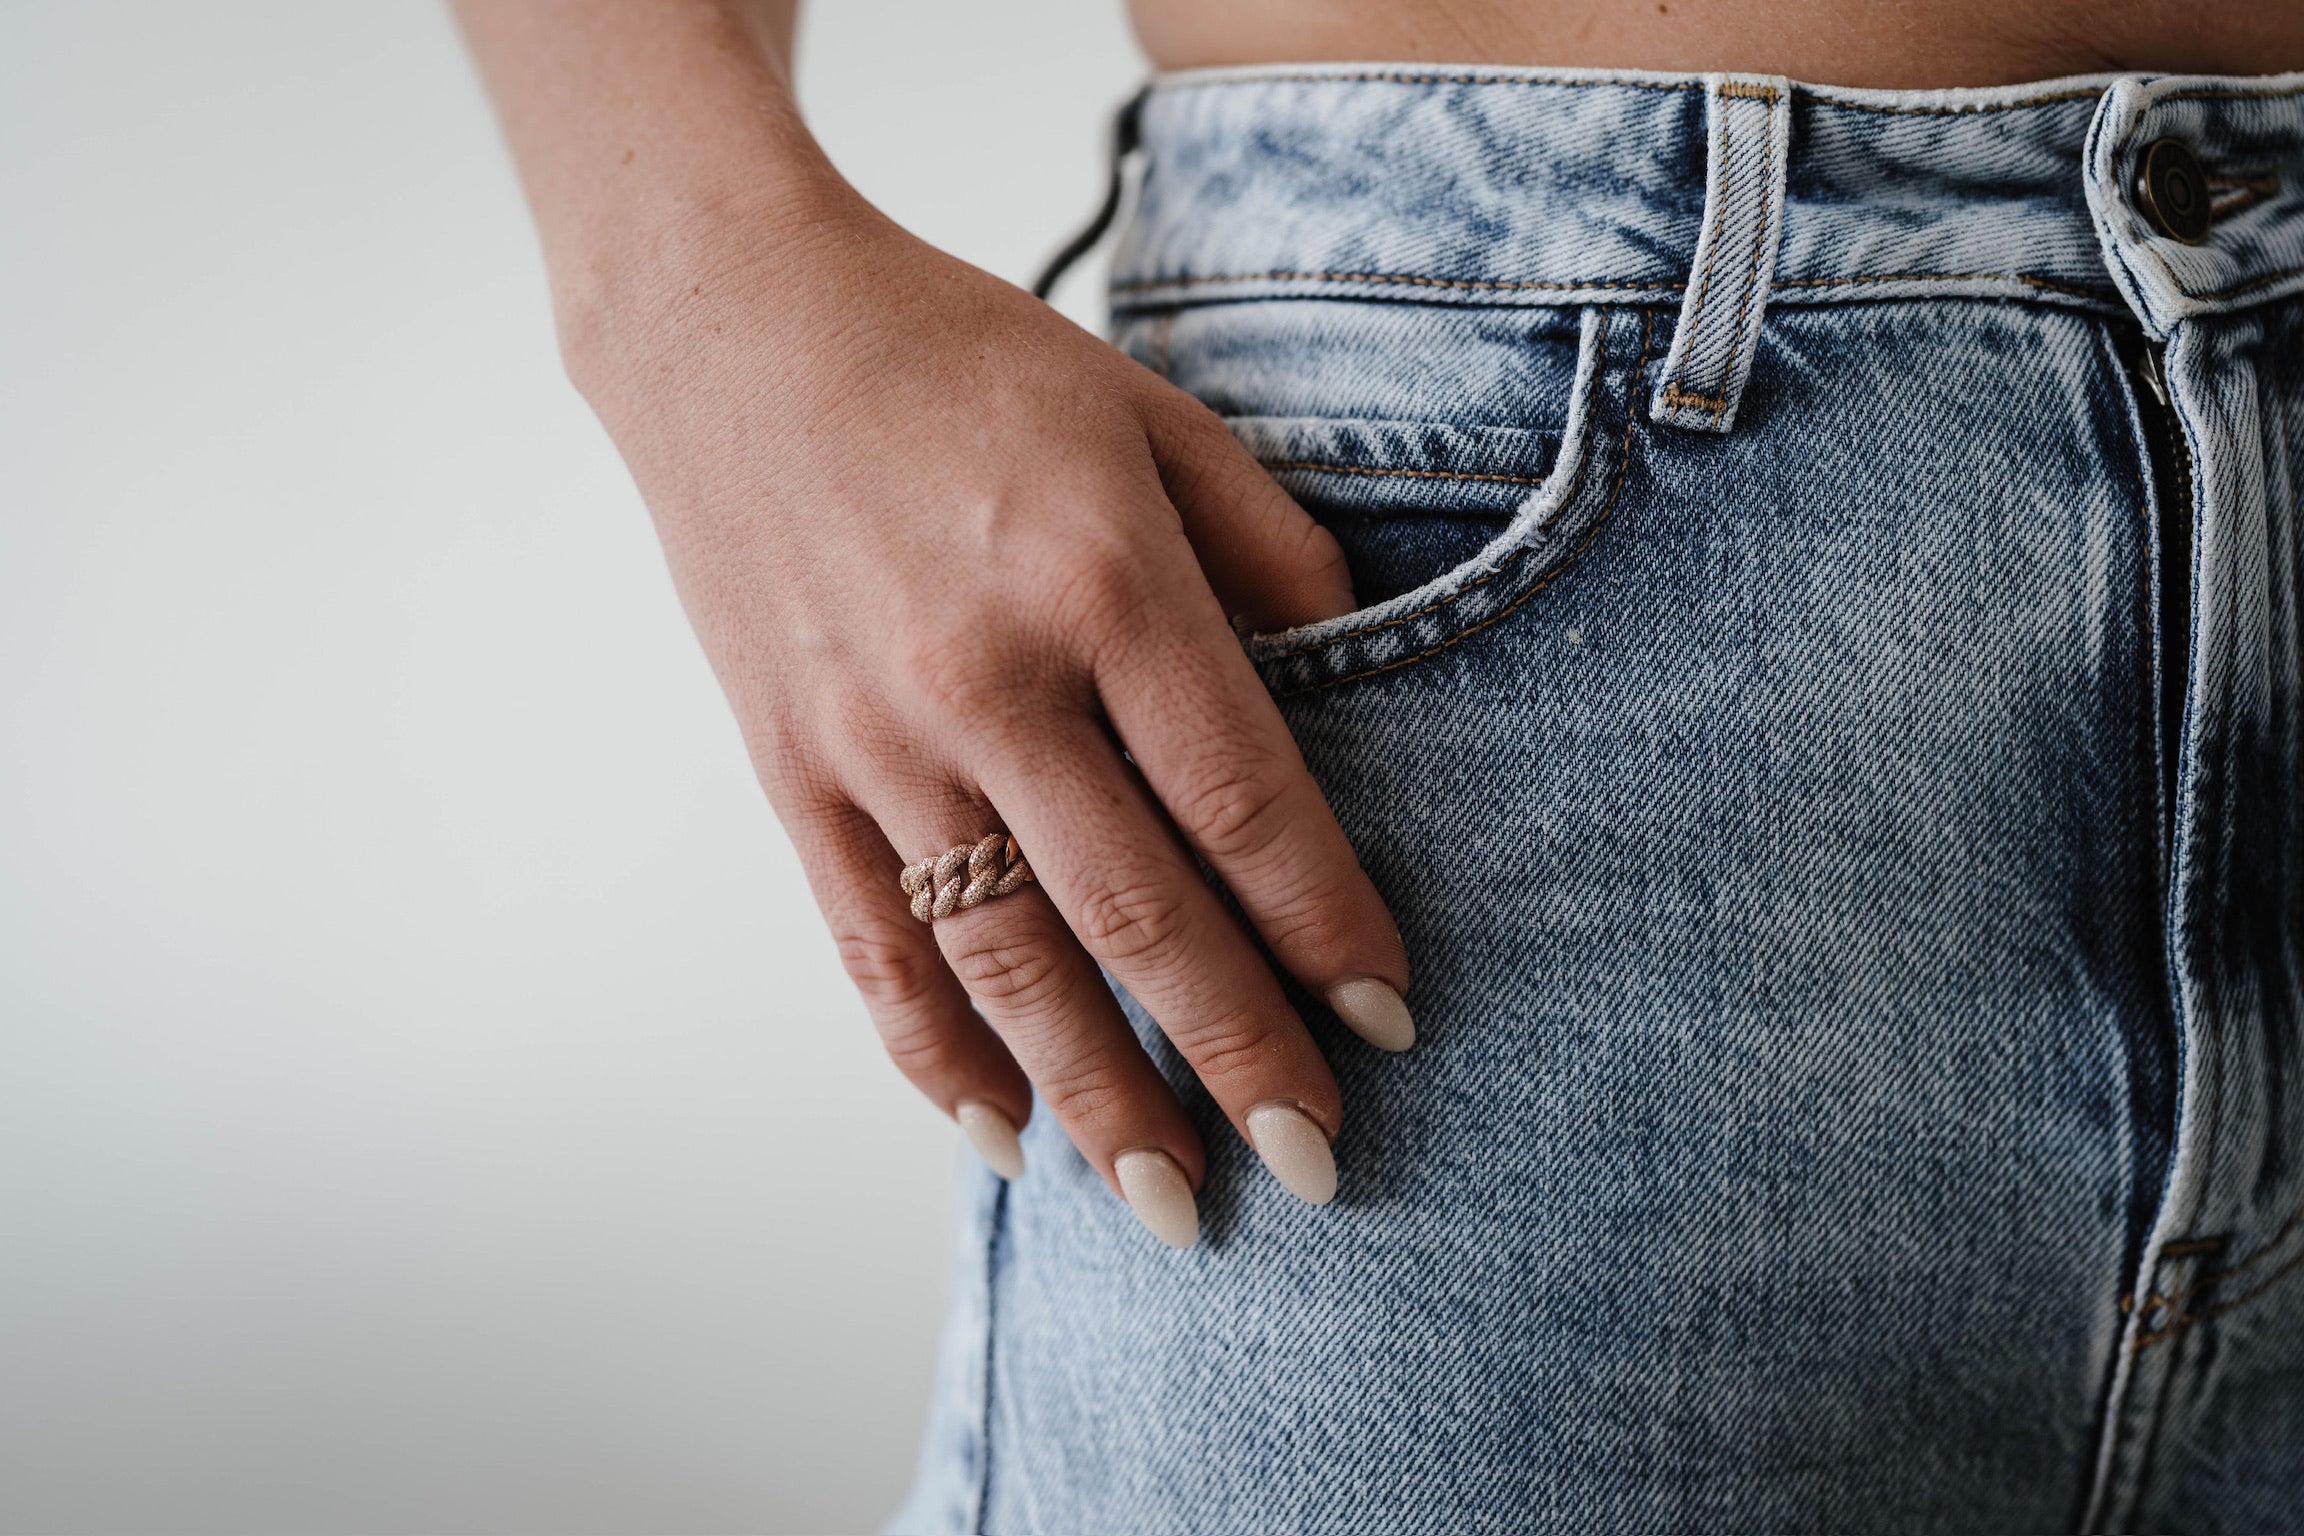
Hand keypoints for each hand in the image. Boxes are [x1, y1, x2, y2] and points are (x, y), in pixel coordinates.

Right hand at [566, 183, 1412, 1246]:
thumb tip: (1350, 665)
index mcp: (1102, 584)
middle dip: (1241, 1053)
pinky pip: (870, 950)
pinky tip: (1003, 1137)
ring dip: (1099, 1099)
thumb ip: (1265, 546)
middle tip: (1320, 1163)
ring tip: (1178, 1204)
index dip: (1328, 925)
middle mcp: (989, 683)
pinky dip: (937, 1058)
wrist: (733, 328)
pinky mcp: (795, 775)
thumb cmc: (960, 360)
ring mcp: (878, 744)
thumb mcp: (1148, 413)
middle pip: (1141, 914)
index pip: (1246, 802)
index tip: (1392, 1019)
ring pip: (1006, 967)